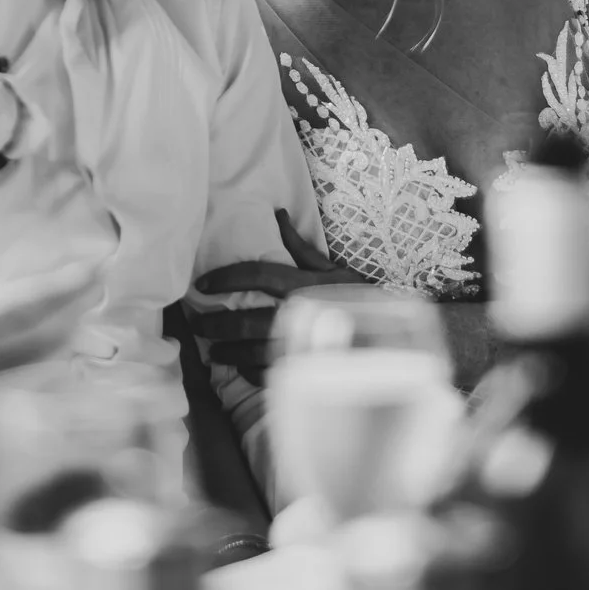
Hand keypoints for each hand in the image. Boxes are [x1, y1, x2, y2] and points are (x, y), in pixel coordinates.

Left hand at [190, 210, 358, 380]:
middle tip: (199, 324)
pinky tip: (241, 367)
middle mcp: (300, 314)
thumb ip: (301, 247)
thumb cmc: (358, 300)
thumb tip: (279, 216)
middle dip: (217, 323)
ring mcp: (301, 346)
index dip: (226, 278)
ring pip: (253, 351)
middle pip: (247, 319)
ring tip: (213, 351)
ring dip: (228, 351)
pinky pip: (270, 373)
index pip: (257, 275)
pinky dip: (251, 371)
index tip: (203, 285)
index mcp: (303, 285)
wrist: (390, 339)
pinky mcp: (305, 371)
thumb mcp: (333, 269)